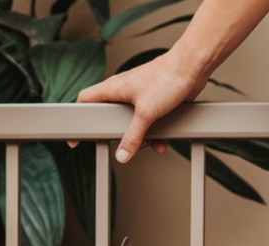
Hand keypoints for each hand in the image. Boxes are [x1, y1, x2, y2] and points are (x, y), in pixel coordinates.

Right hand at [76, 50, 205, 162]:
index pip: (85, 99)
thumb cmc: (167, 77)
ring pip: (131, 124)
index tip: (75, 135)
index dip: (77, 116)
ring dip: (141, 138)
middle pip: (109, 118)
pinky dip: (154, 133)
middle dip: (117, 135)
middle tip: (118, 145)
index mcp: (114, 88)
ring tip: (149, 144)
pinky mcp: (154, 102)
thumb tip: (122, 155)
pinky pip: (148, 123)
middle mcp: (124, 91)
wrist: (192, 67)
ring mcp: (139, 97)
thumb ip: (132, 136)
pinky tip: (162, 140)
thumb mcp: (145, 113)